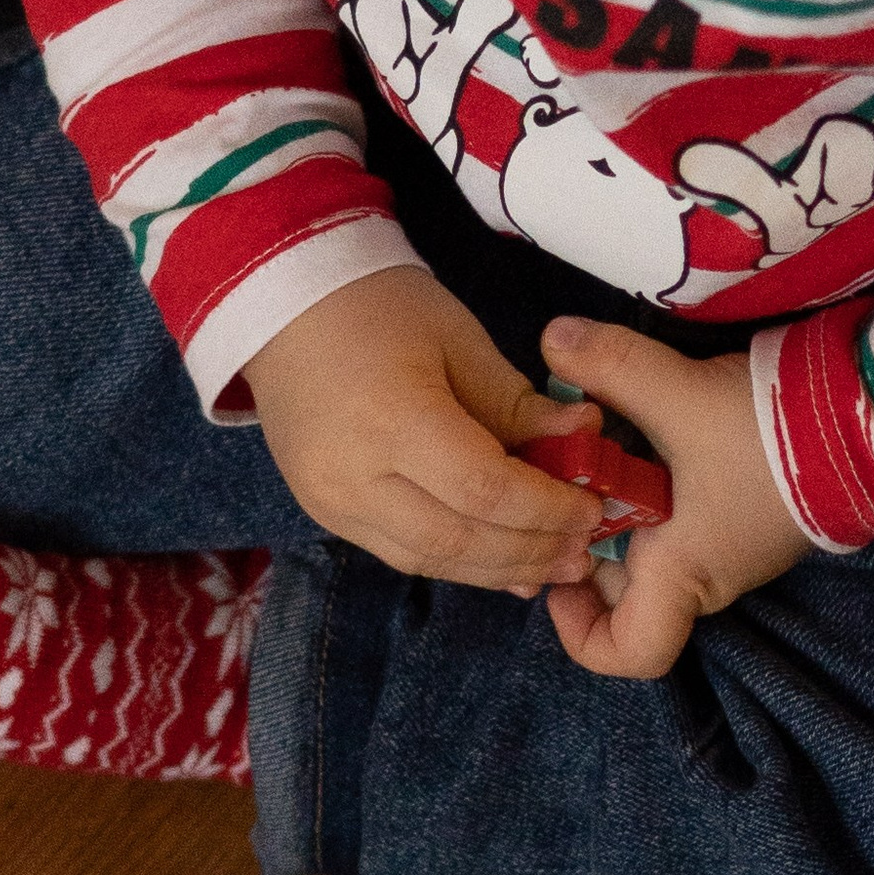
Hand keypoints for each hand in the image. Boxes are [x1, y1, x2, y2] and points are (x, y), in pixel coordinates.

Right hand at [244, 269, 603, 591]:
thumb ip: (517, 404)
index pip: (484, 489)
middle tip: (584, 553)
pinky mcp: (325, 513)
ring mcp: (331, 502)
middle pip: (456, 539)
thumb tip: (584, 439)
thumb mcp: (460, 341)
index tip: (593, 508)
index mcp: (392, 419)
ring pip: (428, 560)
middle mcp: (354, 476)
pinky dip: (457, 562)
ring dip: (497, 569)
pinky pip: (400, 552)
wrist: (280, 306)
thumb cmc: (378, 307)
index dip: (546, 509)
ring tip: (553, 567)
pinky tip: (502, 564)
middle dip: (529, 551)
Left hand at [532, 313, 808, 679]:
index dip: (578, 631)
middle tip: (559, 482)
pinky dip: (650, 481)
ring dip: (618, 502)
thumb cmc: (771, 435)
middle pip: (626, 589)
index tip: (555, 577)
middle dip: (585, 539)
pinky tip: (639, 426)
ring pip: (652, 543)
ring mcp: (733, 541)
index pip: (629, 651)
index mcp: (685, 574)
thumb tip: (552, 339)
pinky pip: (682, 513)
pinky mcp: (750, 506)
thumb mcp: (680, 395)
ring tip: (592, 441)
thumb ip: (612, 366)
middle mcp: (708, 572)